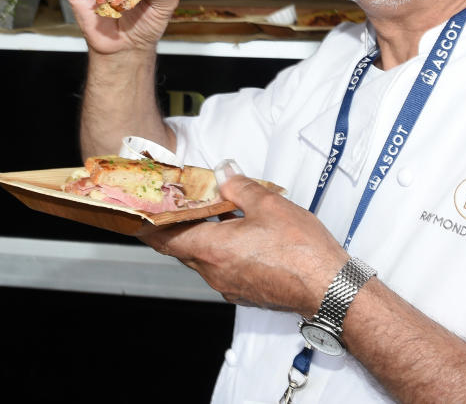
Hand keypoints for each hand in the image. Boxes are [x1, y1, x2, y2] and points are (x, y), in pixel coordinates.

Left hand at [140, 164, 345, 313]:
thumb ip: (239, 187)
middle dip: (175, 226)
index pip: (164, 238)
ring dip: (200, 237)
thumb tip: (224, 174)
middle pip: (181, 247)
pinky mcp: (245, 292)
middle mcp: (214, 271)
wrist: (330, 289)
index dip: (147, 224)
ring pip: (202, 258)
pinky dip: (219, 250)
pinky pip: (221, 268)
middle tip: (173, 205)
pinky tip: (235, 234)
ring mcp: (229, 285)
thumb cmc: (301, 250)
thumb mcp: (268, 204)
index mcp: (211, 249)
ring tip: (208, 214)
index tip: (135, 214)